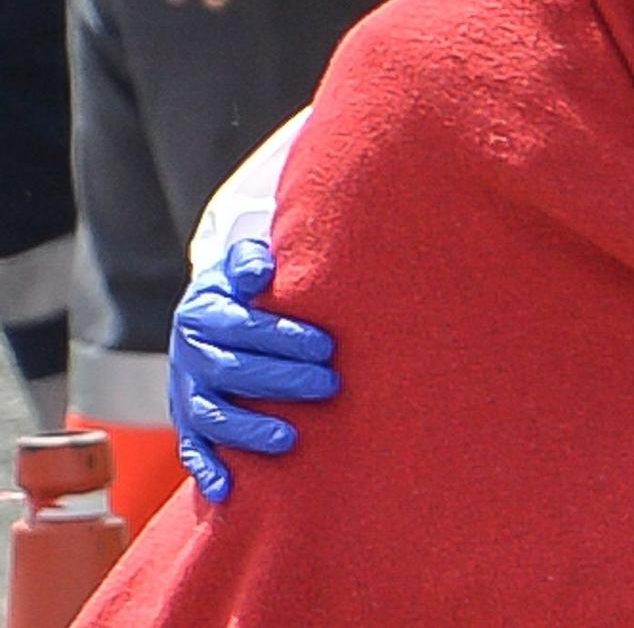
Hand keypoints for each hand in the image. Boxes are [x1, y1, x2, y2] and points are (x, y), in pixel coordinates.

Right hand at [170, 239, 338, 502]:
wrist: (211, 309)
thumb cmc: (243, 288)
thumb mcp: (243, 263)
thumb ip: (250, 261)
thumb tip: (260, 271)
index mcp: (202, 314)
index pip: (242, 328)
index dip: (283, 338)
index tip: (326, 346)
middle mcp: (188, 355)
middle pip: (231, 372)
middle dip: (282, 380)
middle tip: (330, 384)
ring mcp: (185, 392)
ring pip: (210, 416)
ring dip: (248, 430)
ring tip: (290, 439)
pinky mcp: (187, 421)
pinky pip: (191, 449)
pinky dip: (206, 469)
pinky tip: (228, 490)